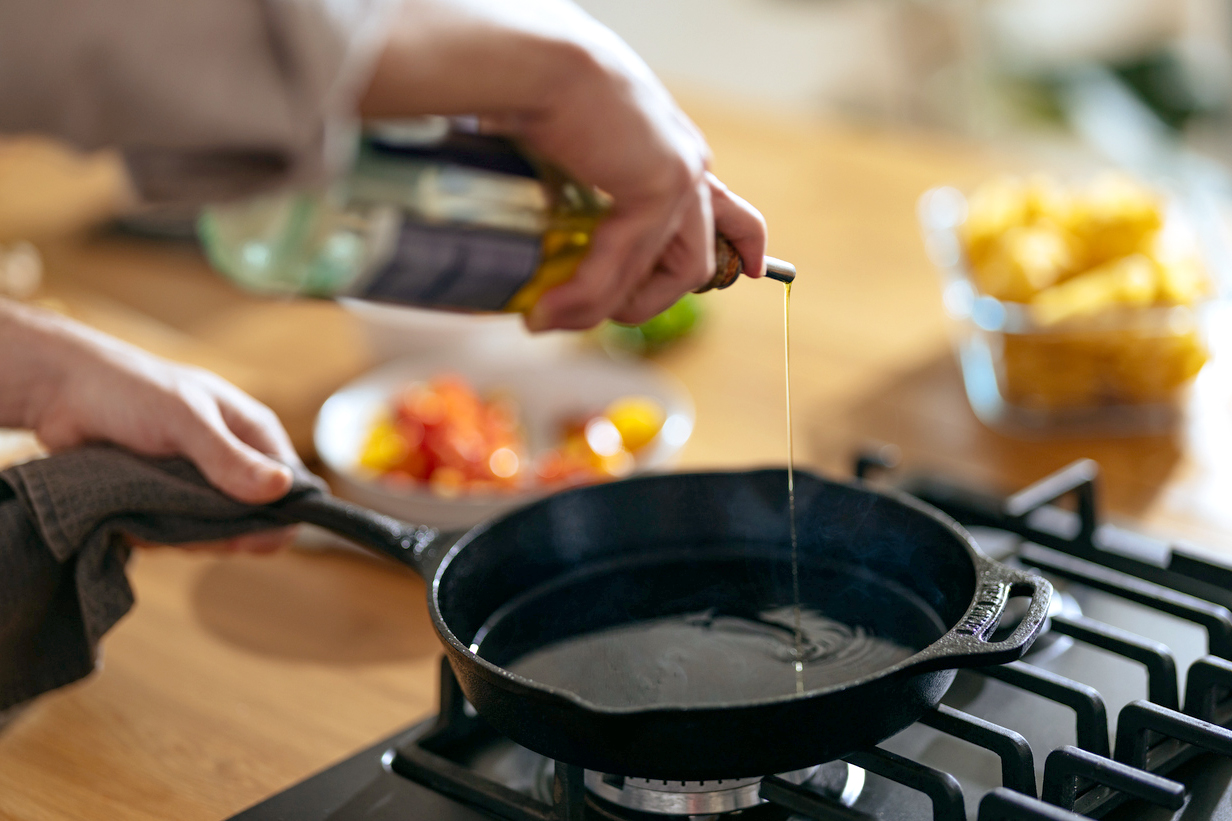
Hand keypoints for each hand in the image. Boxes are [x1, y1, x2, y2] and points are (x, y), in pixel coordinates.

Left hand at [0, 300, 298, 551]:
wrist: (60, 392)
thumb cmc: (130, 389)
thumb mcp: (185, 421)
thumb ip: (229, 458)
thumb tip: (281, 487)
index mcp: (252, 434)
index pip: (291, 489)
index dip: (277, 519)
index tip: (246, 537)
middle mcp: (232, 462)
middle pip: (252, 521)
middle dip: (221, 532)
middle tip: (183, 522)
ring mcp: (198, 484)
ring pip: (213, 534)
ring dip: (185, 535)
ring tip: (152, 511)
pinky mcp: (165, 501)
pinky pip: (176, 535)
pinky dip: (157, 536)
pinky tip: (134, 518)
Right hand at [360, 0, 767, 329]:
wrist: (541, 60)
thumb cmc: (543, 84)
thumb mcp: (572, 136)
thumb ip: (578, 175)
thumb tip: (541, 205)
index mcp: (672, 148)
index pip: (728, 207)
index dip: (747, 241)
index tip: (758, 270)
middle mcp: (686, 163)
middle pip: (697, 260)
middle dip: (655, 300)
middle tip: (604, 317)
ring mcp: (679, 178)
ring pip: (659, 275)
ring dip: (602, 308)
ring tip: (550, 319)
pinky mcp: (656, 190)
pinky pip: (621, 266)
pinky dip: (583, 294)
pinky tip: (548, 309)